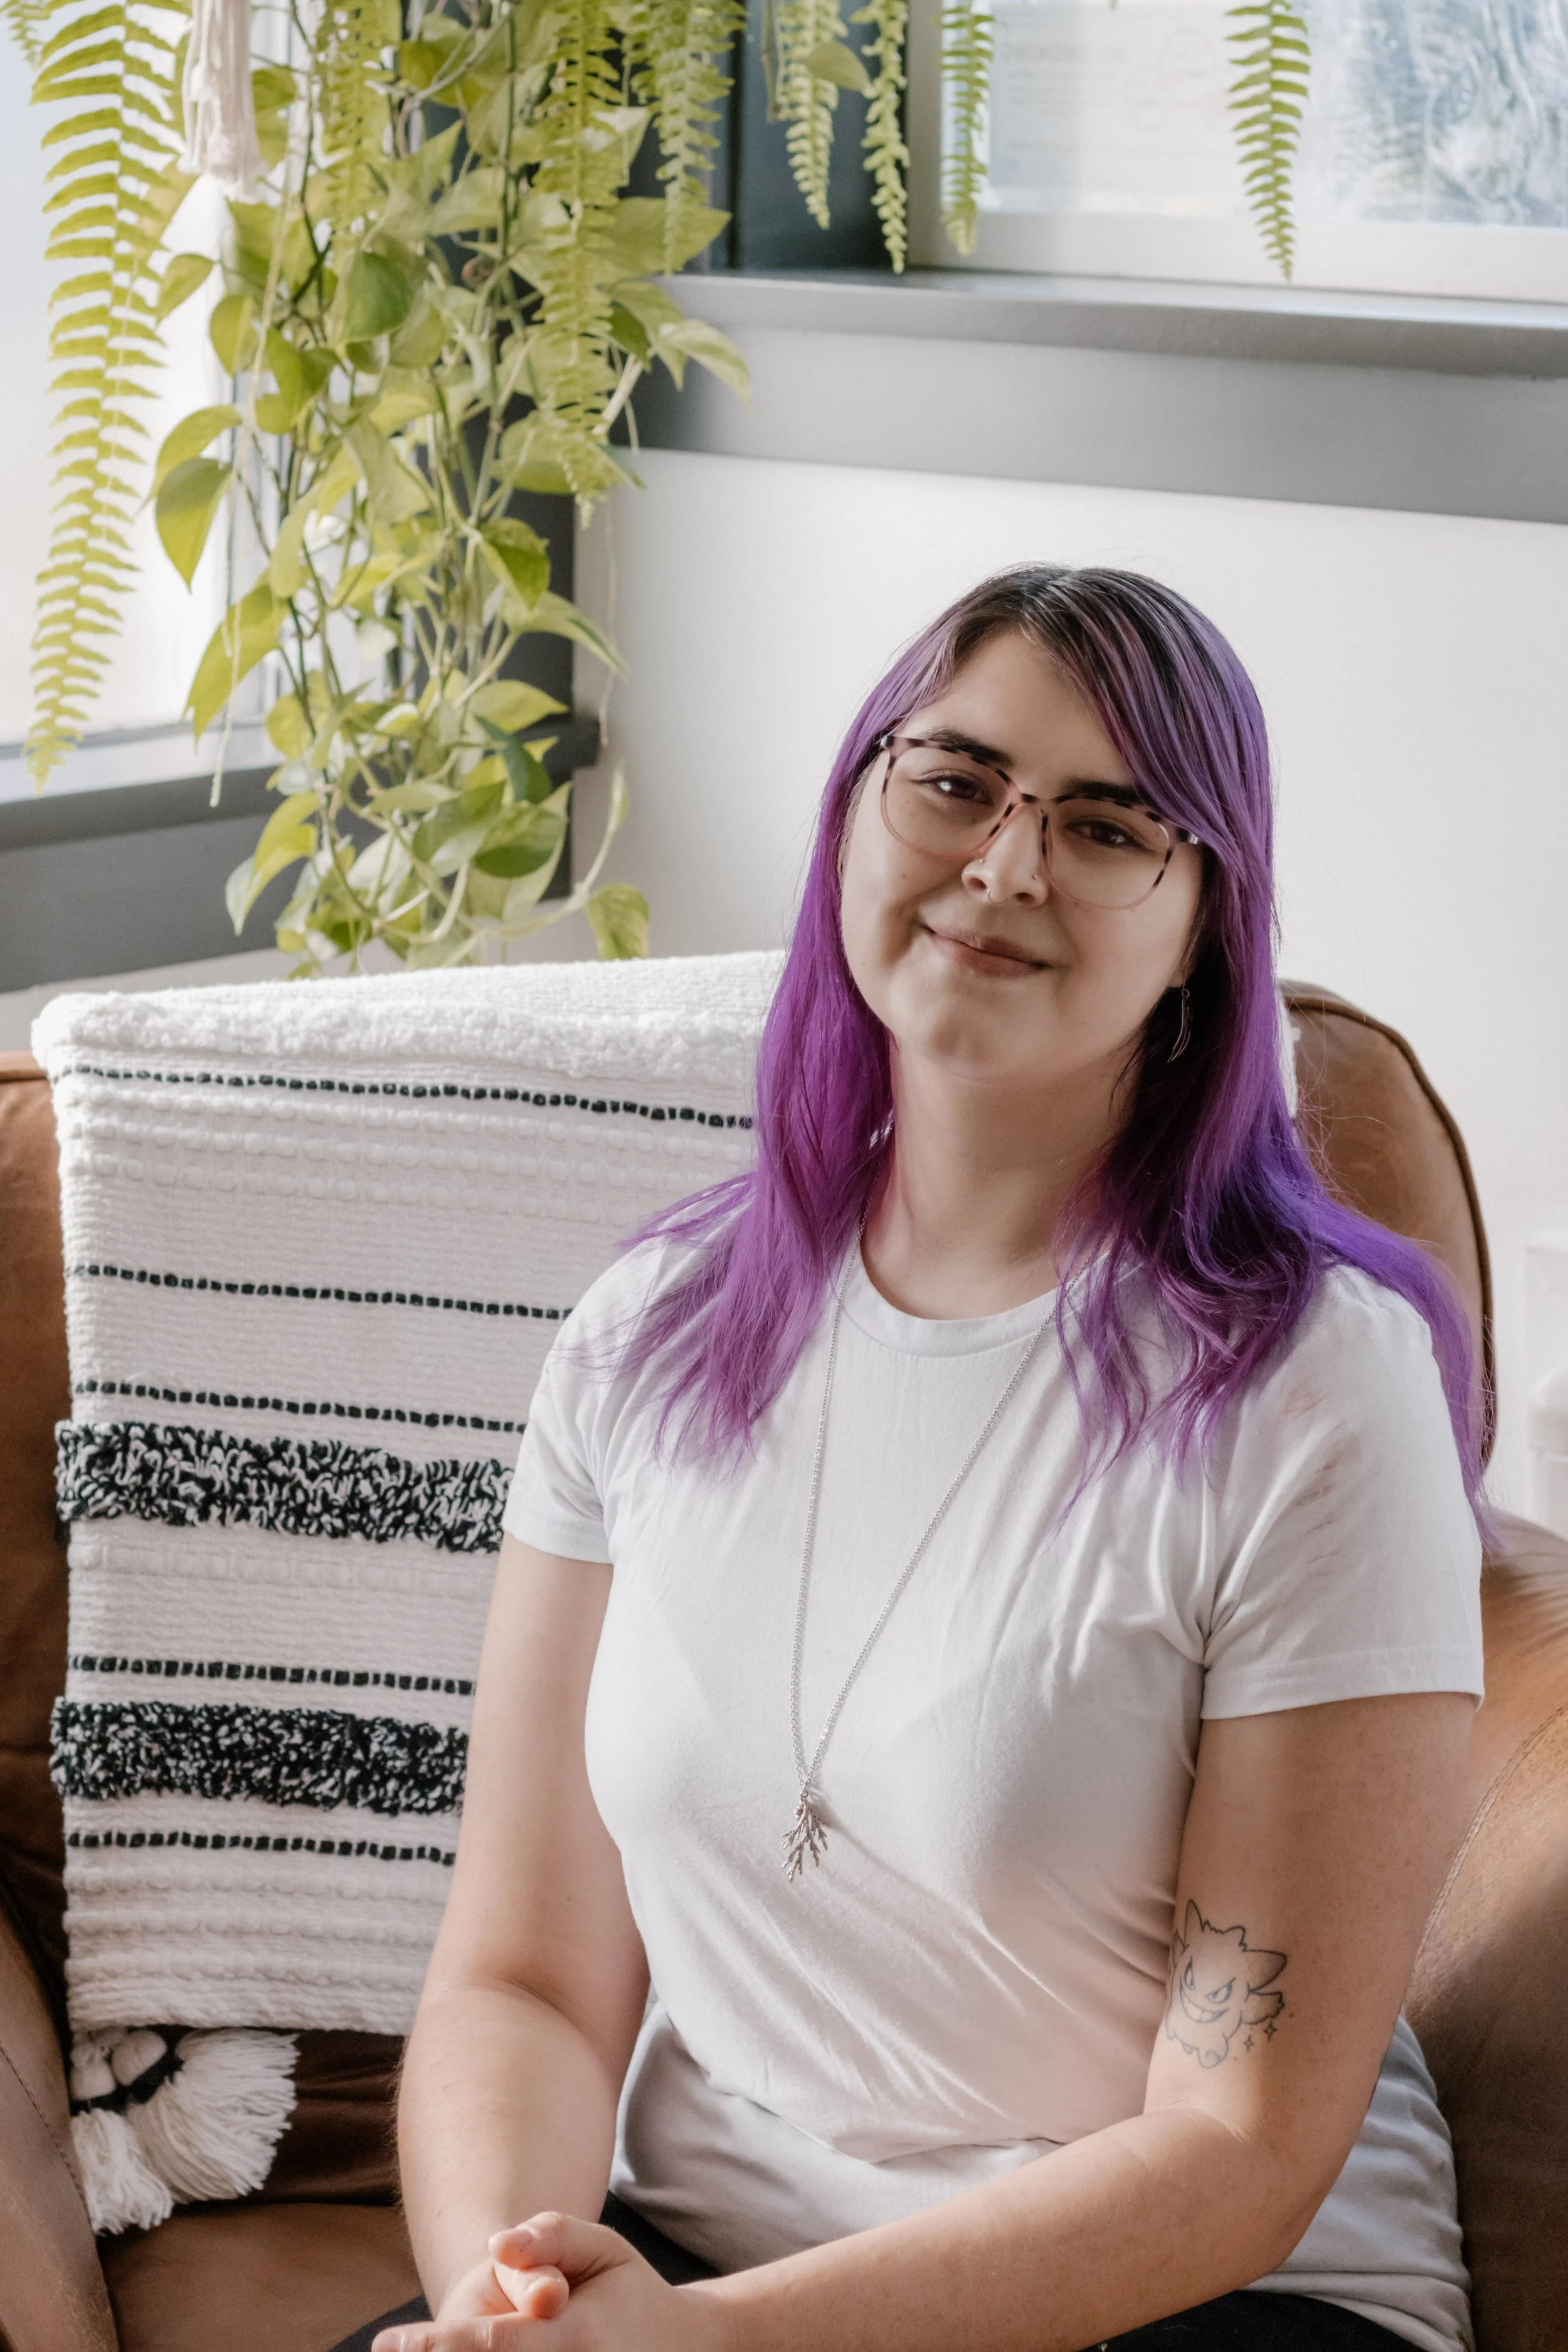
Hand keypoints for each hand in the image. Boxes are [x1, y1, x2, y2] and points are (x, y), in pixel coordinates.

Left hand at [373, 2212, 732, 2351]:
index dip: (440, 2347)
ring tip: (413, 2351)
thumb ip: (550, 2237)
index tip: (389, 2344)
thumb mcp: (602, 2244)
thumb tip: (497, 2247)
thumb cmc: (625, 2291)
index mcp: (579, 2337)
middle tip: (390, 2350)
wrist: (679, 2349)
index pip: (496, 2345)